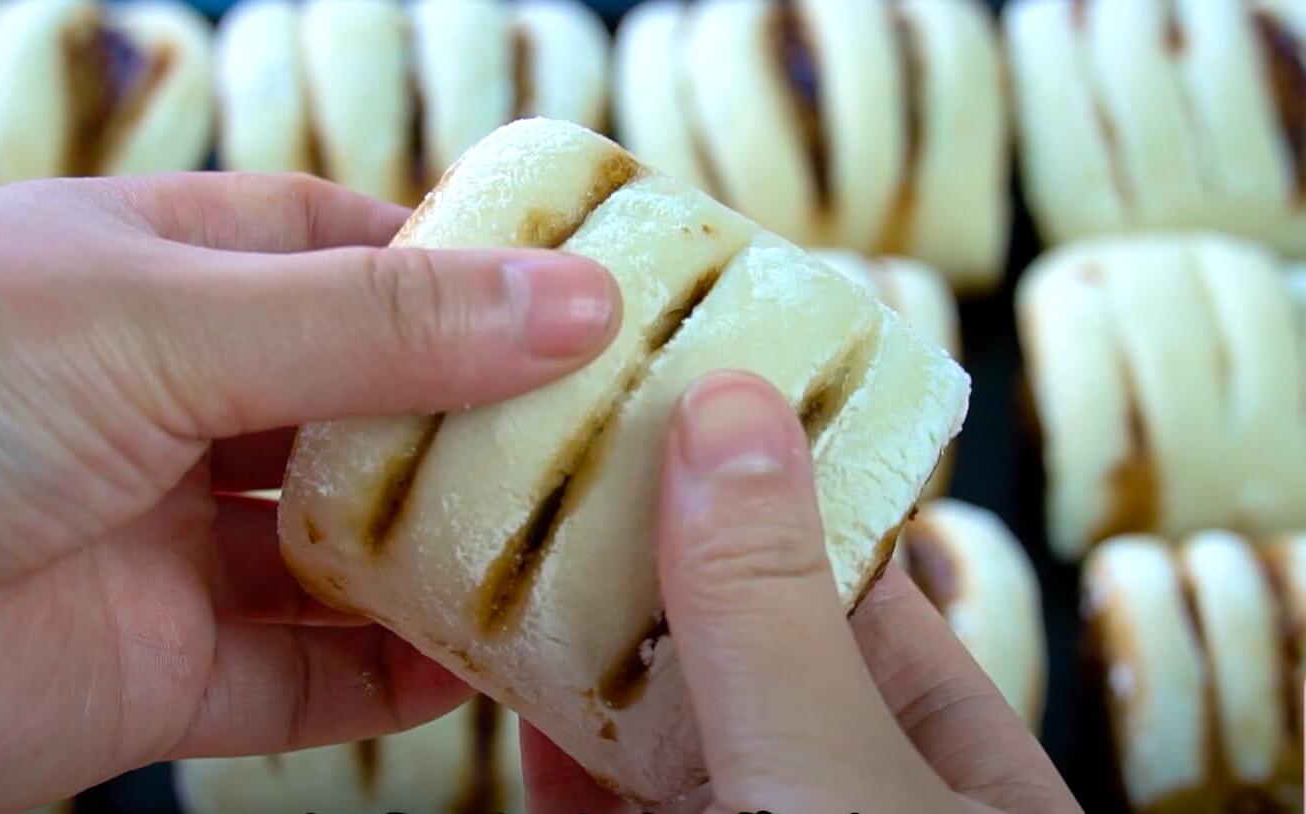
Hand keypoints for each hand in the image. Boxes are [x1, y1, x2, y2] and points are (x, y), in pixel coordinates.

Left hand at [0, 173, 619, 813]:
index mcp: (159, 274)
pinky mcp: (163, 670)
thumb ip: (371, 322)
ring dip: (449, 555)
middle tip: (607, 431)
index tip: (578, 291)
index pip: (344, 249)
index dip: (460, 265)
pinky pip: (310, 677)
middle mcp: (176, 402)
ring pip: (350, 548)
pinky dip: (393, 679)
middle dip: (478, 420)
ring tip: (570, 550)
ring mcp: (172, 541)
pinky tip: (475, 664)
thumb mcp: (156, 318)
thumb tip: (574, 298)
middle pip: (368, 405)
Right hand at [522, 372, 1080, 813]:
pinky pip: (601, 797)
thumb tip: (732, 408)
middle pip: (745, 650)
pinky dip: (552, 746)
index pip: (863, 589)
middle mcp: (853, 795)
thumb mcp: (836, 774)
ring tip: (514, 536)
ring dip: (583, 643)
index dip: (775, 491)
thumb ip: (776, 612)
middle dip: (656, 557)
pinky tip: (510, 681)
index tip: (688, 396)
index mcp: (956, 768)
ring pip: (660, 730)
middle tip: (567, 447)